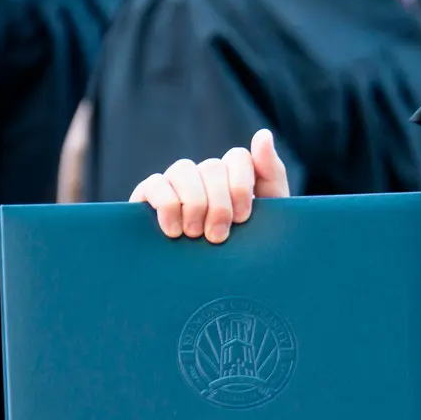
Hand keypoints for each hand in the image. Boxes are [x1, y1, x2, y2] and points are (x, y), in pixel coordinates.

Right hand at [129, 129, 290, 242]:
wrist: (214, 284)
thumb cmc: (245, 248)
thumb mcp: (269, 215)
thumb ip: (270, 174)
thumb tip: (263, 134)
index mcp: (234, 176)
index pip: (238, 157)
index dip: (241, 185)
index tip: (244, 217)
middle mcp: (205, 174)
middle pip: (212, 167)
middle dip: (219, 204)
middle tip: (219, 236)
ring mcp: (177, 183)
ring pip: (183, 170)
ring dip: (194, 203)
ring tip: (195, 235)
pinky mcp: (149, 196)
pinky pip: (155, 184)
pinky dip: (166, 205)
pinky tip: (173, 230)